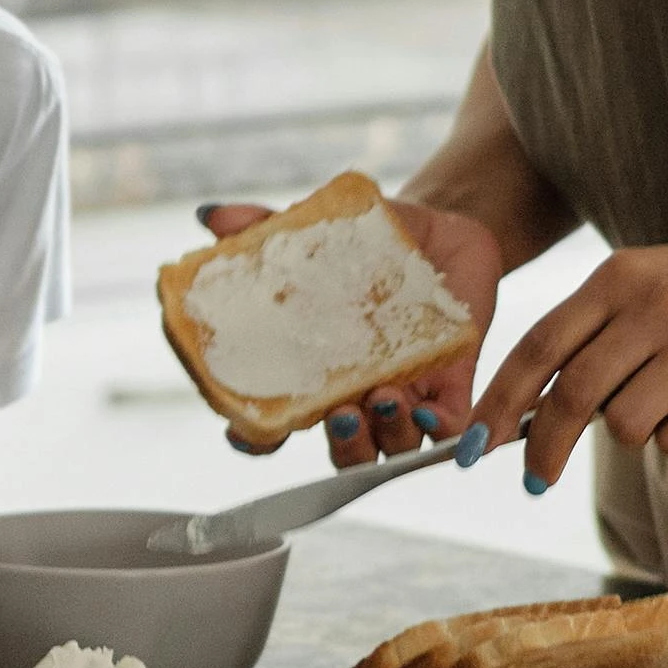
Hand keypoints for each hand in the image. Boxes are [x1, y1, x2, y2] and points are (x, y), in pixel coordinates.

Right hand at [196, 190, 507, 462]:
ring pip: (394, 446)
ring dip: (387, 434)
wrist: (443, 232)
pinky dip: (440, 428)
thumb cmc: (369, 244)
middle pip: (343, 451)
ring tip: (384, 397)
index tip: (241, 431)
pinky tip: (428, 407)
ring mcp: (406, 393)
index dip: (255, 439)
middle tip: (339, 416)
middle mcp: (358, 394)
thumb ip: (267, 228)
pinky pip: (451, 427)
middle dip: (342, 446)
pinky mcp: (454, 384)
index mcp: (315, 372)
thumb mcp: (318, 233)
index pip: (277, 424)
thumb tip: (213, 216)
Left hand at [473, 228, 667, 491]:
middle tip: (536, 479)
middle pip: (572, 395)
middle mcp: (656, 306)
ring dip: (635, 432)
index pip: (538, 346)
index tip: (476, 447)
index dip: (498, 401)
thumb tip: (529, 408)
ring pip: (627, 426)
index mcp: (620, 275)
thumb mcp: (650, 282)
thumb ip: (594, 330)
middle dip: (544, 448)